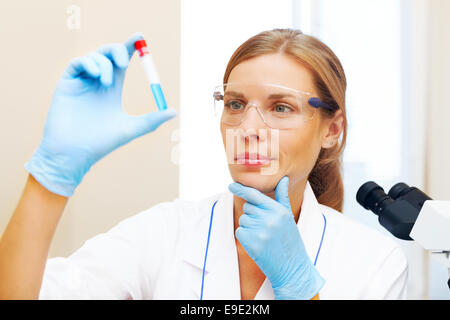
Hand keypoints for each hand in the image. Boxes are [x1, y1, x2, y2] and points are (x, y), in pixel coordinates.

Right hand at [24, 32, 176, 196]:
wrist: (75, 154)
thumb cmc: (102, 143)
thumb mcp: (131, 128)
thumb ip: (151, 120)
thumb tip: (174, 111)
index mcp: (112, 90)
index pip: (121, 62)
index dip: (130, 48)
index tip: (140, 37)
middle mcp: (96, 83)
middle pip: (108, 54)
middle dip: (118, 49)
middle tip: (126, 59)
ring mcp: (81, 82)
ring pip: (94, 57)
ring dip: (104, 64)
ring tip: (107, 83)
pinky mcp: (67, 83)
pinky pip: (78, 62)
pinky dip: (89, 63)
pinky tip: (97, 77)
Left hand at [229, 176, 324, 299]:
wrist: (292, 267)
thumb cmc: (290, 240)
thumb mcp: (289, 217)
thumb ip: (282, 197)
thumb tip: (283, 178)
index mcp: (279, 211)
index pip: (255, 195)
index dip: (241, 189)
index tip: (231, 185)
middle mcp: (270, 219)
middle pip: (247, 207)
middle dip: (253, 214)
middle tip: (265, 226)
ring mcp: (260, 232)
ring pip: (243, 219)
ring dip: (249, 226)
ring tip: (263, 235)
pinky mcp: (252, 243)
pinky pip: (240, 231)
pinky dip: (245, 236)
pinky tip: (258, 243)